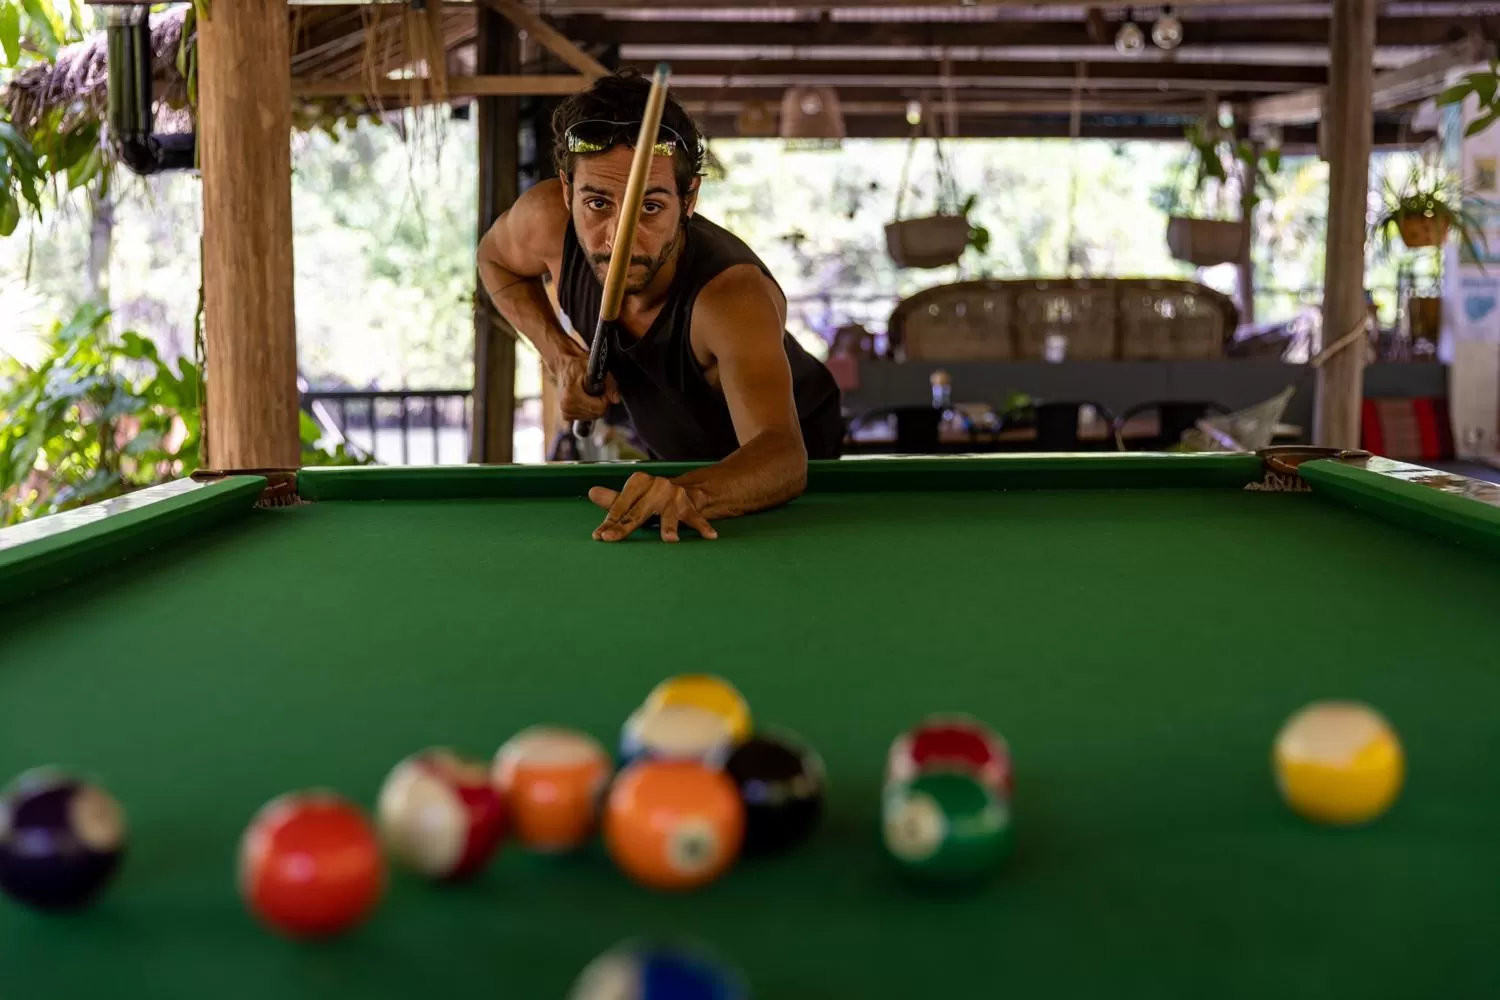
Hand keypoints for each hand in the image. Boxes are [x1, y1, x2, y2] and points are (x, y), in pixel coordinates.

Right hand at [553, 352, 620, 422]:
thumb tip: (616, 399)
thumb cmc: (577, 365)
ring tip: (588, 393)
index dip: (605, 399)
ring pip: (592, 416)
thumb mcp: (596, 369)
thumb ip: (609, 383)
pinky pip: (585, 417)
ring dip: (594, 406)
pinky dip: (588, 410)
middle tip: (595, 390)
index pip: (599, 408)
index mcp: (571, 395)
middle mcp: (566, 406)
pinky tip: (584, 400)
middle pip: (596, 414)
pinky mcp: (566, 416)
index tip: (602, 389)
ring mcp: (565, 412)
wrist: (561, 367)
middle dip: (601, 403)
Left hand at [588, 472, 717, 542]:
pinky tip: (710, 536)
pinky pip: (696, 519)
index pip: (621, 505)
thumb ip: (613, 499)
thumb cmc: (650, 498)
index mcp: (639, 482)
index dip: (610, 521)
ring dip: (669, 527)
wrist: (682, 490)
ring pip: (668, 515)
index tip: (601, 536)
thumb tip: (592, 492)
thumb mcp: (632, 496)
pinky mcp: (689, 506)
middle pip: (638, 512)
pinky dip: (703, 527)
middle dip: (625, 527)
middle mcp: (657, 486)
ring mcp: (674, 497)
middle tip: (612, 537)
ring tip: (670, 540)